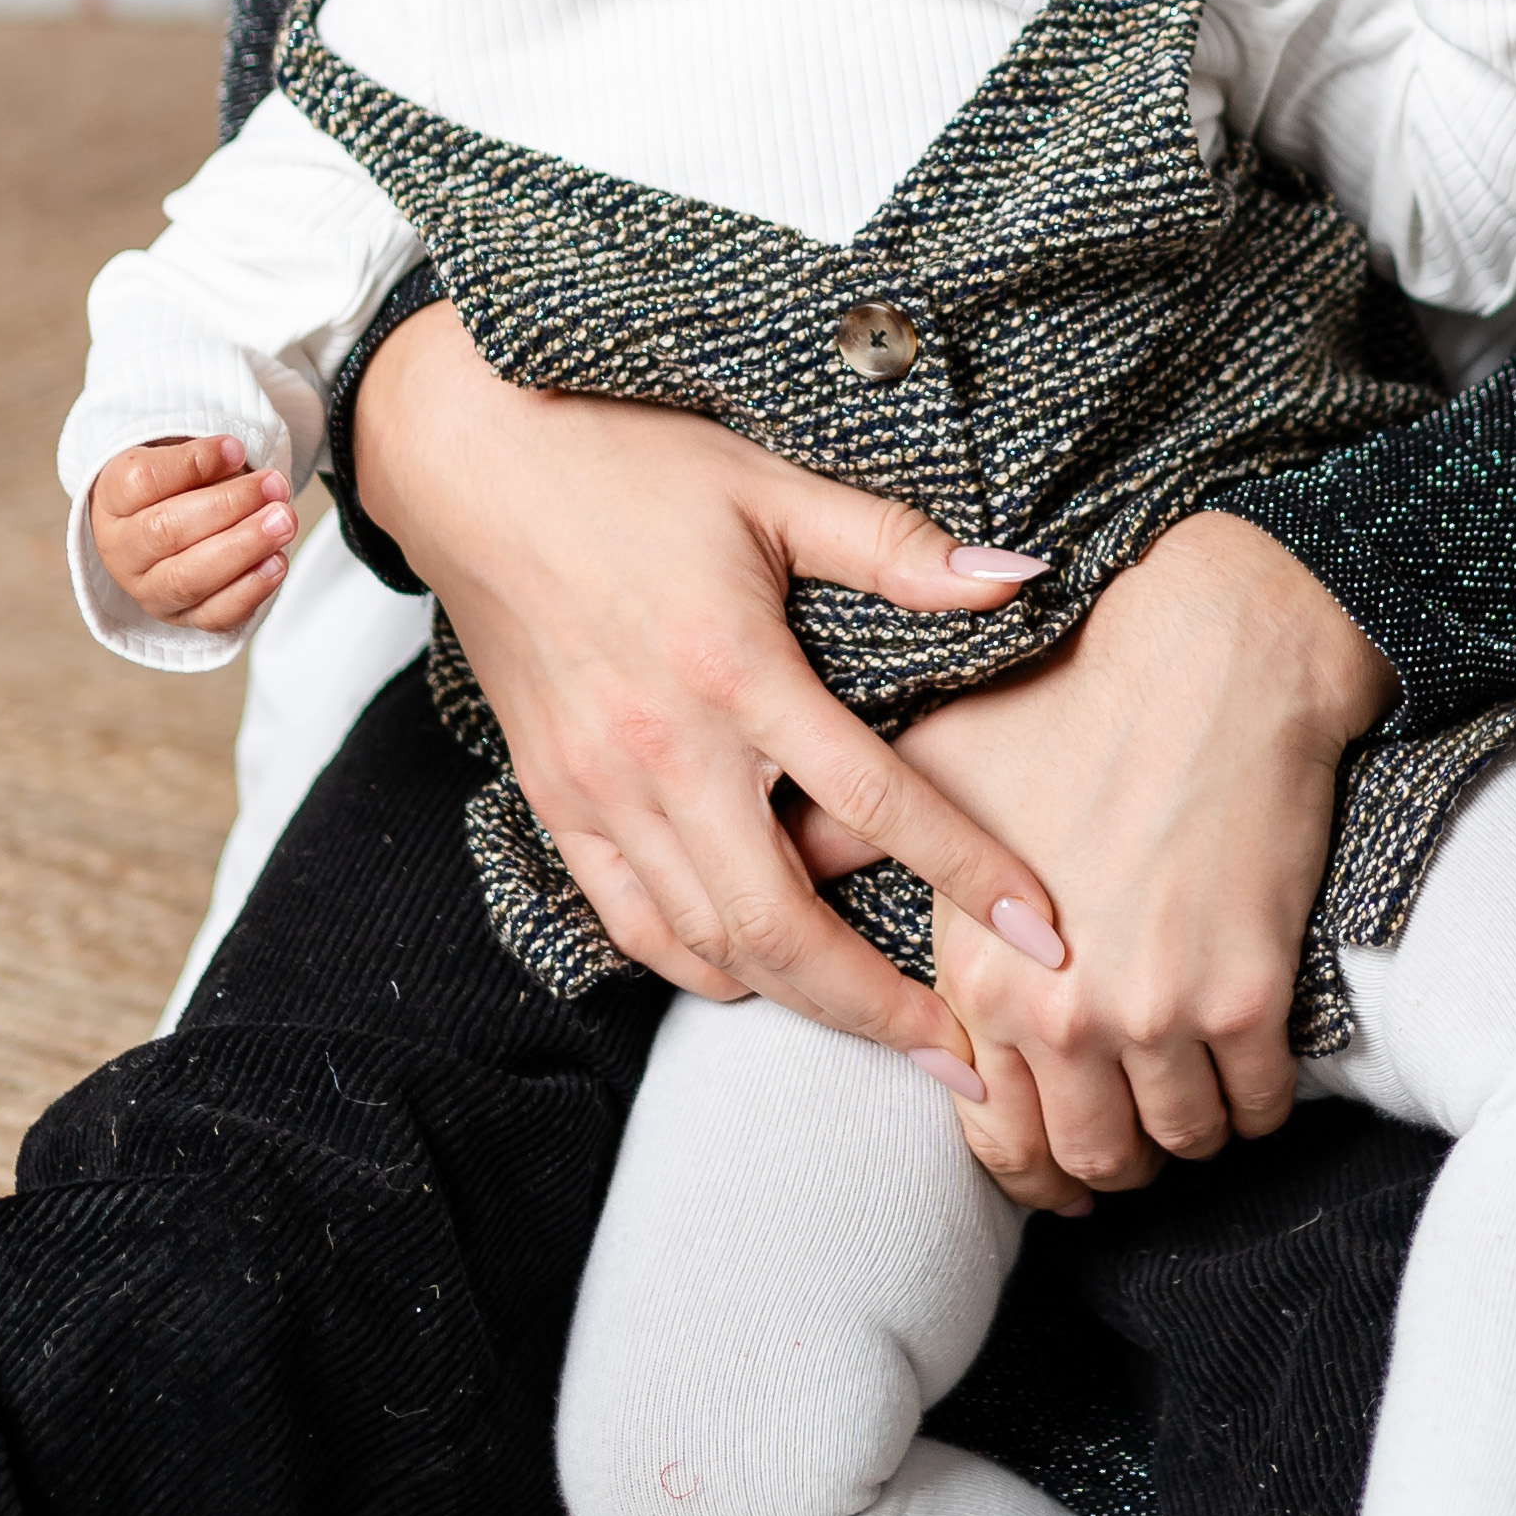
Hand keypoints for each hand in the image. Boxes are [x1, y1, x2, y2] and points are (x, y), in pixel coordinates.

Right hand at [91, 433, 293, 636]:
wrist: (165, 529)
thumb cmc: (175, 489)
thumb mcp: (178, 459)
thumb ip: (202, 458)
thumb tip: (233, 456)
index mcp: (112, 500)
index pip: (142, 481)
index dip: (193, 463)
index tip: (236, 449)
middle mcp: (121, 550)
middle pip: (166, 531)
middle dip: (229, 506)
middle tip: (274, 487)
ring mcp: (148, 590)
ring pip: (188, 578)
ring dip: (244, 548)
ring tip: (283, 522)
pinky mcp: (181, 618)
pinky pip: (214, 615)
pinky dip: (250, 590)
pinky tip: (276, 562)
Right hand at [350, 307, 1061, 1078]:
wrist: (472, 463)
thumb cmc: (628, 460)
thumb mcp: (771, 486)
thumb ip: (894, 547)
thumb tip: (1019, 575)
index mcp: (735, 672)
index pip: (876, 802)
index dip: (969, 874)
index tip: (1043, 935)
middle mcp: (665, 753)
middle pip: (781, 927)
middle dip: (879, 1007)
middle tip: (965, 1055)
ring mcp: (601, 791)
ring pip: (706, 945)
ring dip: (800, 1002)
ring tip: (882, 1031)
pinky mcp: (557, 803)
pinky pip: (628, 923)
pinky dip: (696, 968)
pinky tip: (753, 979)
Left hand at [828, 514, 1398, 1194]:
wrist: (1214, 654)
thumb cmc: (1072, 696)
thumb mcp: (937, 762)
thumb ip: (850, 835)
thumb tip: (775, 864)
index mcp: (977, 972)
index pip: (996, 1135)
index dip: (1028, 1166)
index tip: (1055, 1165)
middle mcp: (1057, 1011)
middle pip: (1092, 1159)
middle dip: (1112, 1166)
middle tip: (1132, 1145)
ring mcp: (1156, 1012)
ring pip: (1179, 1143)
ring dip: (1189, 1134)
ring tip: (1193, 1102)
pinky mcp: (1248, 999)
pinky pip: (1258, 1105)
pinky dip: (1259, 1102)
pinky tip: (1252, 1074)